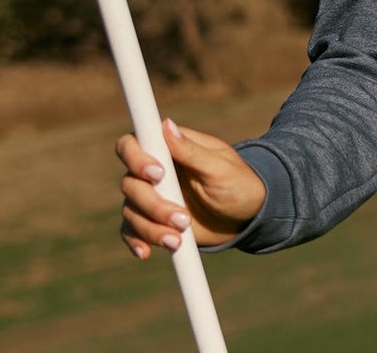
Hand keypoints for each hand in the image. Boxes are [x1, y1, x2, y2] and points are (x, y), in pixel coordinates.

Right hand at [116, 115, 266, 259]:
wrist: (246, 217)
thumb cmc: (237, 184)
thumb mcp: (219, 167)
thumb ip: (191, 151)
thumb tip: (166, 124)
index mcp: (171, 148)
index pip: (135, 142)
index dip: (136, 156)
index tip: (158, 174)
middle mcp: (156, 170)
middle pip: (130, 183)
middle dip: (153, 204)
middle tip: (183, 218)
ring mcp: (152, 196)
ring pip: (131, 209)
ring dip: (151, 227)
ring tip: (178, 238)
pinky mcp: (152, 220)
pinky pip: (131, 230)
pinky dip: (136, 241)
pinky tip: (147, 252)